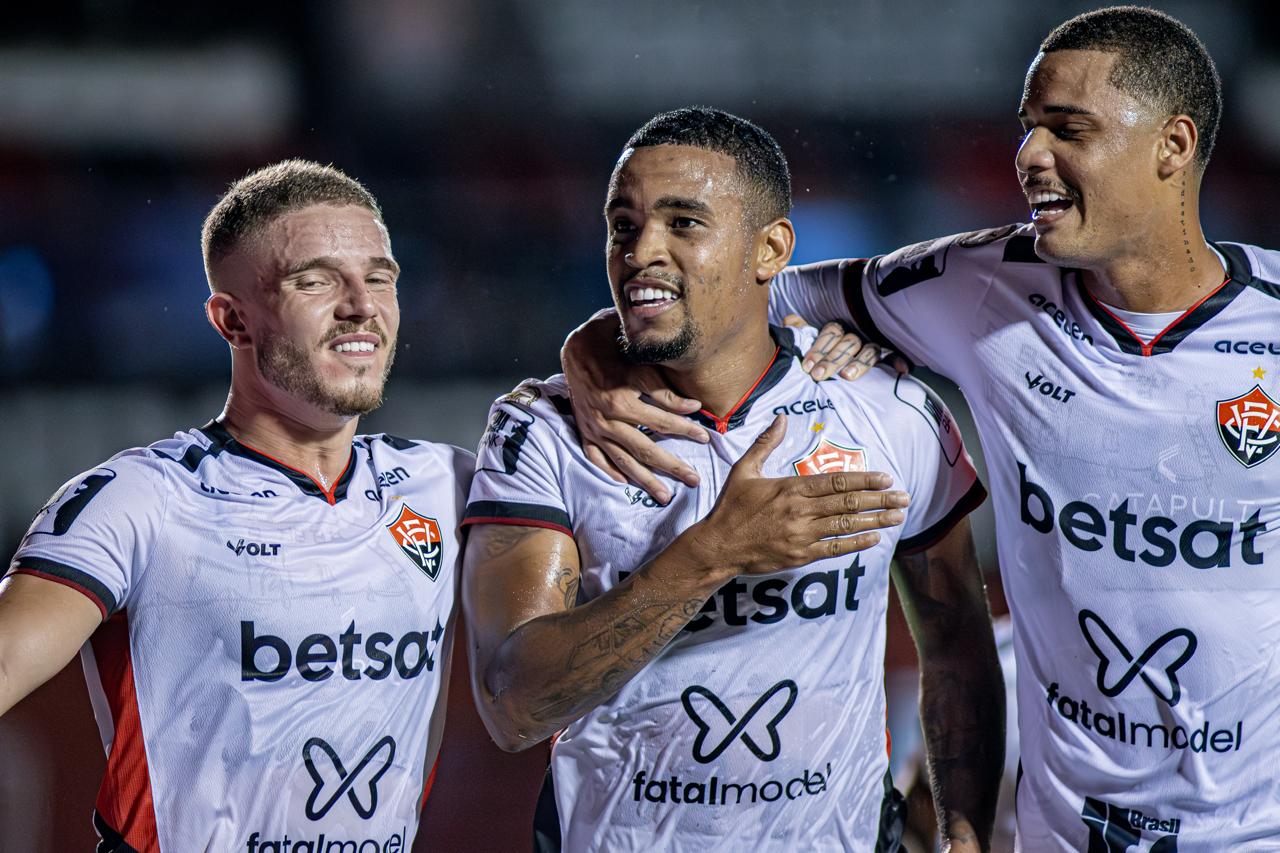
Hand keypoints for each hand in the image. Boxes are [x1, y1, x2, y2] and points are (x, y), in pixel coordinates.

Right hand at [561, 310, 709, 503]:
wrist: (575, 347)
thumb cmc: (612, 348)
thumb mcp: (640, 363)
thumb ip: (664, 389)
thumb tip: (693, 407)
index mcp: (622, 400)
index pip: (663, 422)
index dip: (686, 430)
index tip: (706, 438)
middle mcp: (607, 420)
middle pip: (646, 450)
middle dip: (672, 466)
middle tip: (694, 480)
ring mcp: (594, 429)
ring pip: (623, 461)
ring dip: (646, 480)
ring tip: (664, 496)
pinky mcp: (584, 432)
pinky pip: (597, 458)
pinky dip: (610, 472)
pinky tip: (625, 484)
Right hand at [687, 414, 907, 575]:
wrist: (718, 546)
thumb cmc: (731, 507)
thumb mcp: (744, 470)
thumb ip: (766, 443)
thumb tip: (781, 418)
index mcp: (790, 487)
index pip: (836, 480)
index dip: (864, 479)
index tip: (886, 478)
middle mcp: (800, 510)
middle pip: (848, 502)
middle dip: (880, 499)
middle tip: (904, 497)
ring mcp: (802, 534)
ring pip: (846, 524)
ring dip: (876, 520)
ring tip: (898, 516)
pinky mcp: (800, 555)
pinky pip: (835, 549)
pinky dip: (857, 543)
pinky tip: (875, 538)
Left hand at [782, 314, 907, 380]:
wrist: (837, 371)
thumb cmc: (820, 357)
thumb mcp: (808, 342)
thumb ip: (800, 331)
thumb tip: (790, 319)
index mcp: (837, 331)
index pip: (831, 333)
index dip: (819, 349)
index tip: (807, 367)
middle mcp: (856, 336)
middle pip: (848, 342)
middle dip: (832, 359)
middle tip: (818, 376)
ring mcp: (871, 345)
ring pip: (868, 351)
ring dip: (859, 363)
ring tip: (846, 377)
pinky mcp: (886, 357)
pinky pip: (894, 356)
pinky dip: (899, 360)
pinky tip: (903, 369)